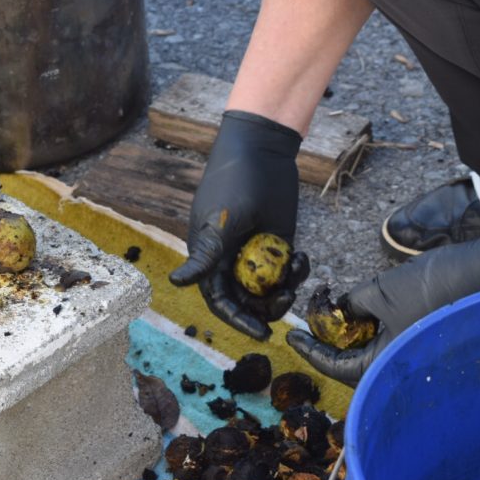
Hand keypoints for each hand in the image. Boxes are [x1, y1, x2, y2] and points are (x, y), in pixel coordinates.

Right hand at [169, 111, 308, 338]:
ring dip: (285, 288)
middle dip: (267, 305)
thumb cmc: (233, 180)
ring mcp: (258, 250)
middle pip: (248, 299)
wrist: (263, 147)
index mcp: (210, 256)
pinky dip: (297, 269)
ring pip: (271, 287)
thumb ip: (205, 255)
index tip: (262, 332)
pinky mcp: (279, 240)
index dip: (238, 319)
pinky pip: (288, 268)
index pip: (221, 300)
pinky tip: (303, 256)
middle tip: (288, 298)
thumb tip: (176, 283)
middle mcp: (232, 258)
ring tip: (298, 270)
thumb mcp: (221, 221)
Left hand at [286, 233, 479, 385]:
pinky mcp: (426, 344)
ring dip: (351, 333)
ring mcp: (415, 358)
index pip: (336, 367)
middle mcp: (402, 370)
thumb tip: (338, 311)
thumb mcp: (380, 291)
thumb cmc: (438, 286)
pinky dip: (373, 329)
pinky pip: (390, 344)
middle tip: (315, 316)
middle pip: (352, 364)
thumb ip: (351, 305)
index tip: (291, 336)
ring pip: (372, 353)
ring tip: (336, 307)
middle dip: (330, 340)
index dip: (310, 350)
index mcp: (387, 367)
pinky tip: (364, 309)